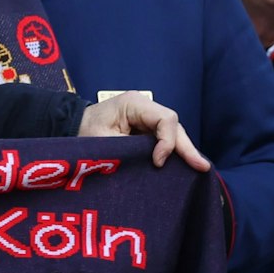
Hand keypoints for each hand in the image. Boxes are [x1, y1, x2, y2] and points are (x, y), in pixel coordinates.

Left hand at [77, 92, 211, 171]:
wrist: (71, 127)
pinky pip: (164, 139)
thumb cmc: (83, 132)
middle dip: (186, 148)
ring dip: (183, 151)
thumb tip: (157, 163)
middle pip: (173, 126)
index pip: (165, 119)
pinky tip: (185, 166)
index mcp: (134, 104)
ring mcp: (146, 117)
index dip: (167, 141)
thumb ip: (130, 149)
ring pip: (172, 133)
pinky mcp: (145, 129)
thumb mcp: (103, 141)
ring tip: (199, 168)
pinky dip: (173, 152)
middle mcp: (145, 107)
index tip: (158, 162)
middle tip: (202, 167)